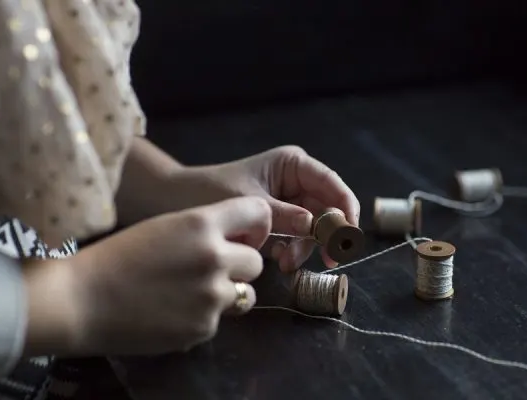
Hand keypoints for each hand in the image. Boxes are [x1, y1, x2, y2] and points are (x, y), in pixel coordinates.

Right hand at [25, 196, 270, 356]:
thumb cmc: (117, 256)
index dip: (256, 225)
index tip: (246, 236)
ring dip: (227, 292)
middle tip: (212, 269)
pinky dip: (203, 316)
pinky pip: (219, 319)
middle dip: (239, 266)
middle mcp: (215, 258)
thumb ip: (205, 230)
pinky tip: (174, 312)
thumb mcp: (166, 227)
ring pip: (246, 294)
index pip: (258, 213)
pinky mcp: (204, 327)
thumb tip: (238, 241)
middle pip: (256, 262)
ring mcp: (212, 296)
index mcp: (202, 224)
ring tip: (194, 293)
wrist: (81, 300)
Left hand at [166, 146, 359, 270]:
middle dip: (325, 235)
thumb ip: (285, 216)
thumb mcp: (250, 203)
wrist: (177, 201)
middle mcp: (296, 180)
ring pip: (314, 227)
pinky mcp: (280, 219)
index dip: (345, 208)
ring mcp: (289, 200)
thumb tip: (315, 227)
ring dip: (306, 247)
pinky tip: (278, 258)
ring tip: (286, 264)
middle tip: (329, 261)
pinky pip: (297, 236)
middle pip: (327, 208)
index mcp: (293, 164)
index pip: (331, 184)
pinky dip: (292, 249)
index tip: (349, 234)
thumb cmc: (211, 191)